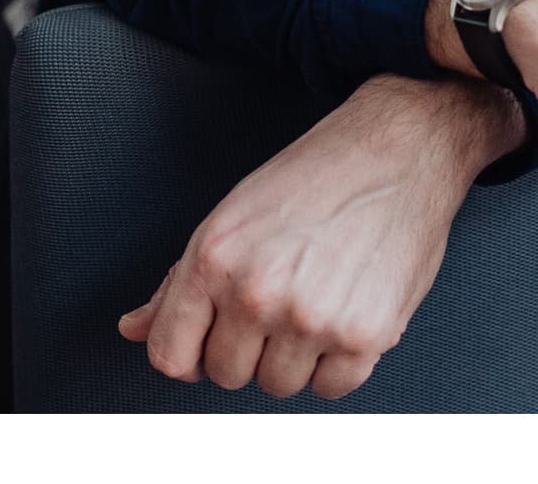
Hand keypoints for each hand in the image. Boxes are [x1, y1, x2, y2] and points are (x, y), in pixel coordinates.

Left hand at [120, 72, 521, 399]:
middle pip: (226, 374)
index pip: (171, 355)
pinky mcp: (365, 334)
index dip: (190, 353)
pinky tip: (343, 318)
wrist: (401, 149)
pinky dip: (337, 365)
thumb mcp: (232, 215)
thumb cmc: (319, 175)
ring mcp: (312, 317)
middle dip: (247, 348)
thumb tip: (136, 327)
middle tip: (278, 304)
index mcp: (215, 258)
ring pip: (279, 385)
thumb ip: (179, 282)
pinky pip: (333, 389)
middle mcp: (258, 292)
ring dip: (294, 358)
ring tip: (314, 304)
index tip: (210, 341)